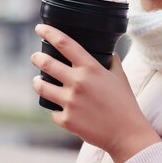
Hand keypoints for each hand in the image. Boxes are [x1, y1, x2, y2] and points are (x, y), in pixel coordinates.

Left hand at [31, 24, 160, 162]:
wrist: (126, 134)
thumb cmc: (125, 103)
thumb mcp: (120, 76)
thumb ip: (111, 61)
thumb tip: (107, 51)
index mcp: (91, 68)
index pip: (64, 43)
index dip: (49, 32)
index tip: (39, 28)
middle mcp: (77, 82)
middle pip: (46, 63)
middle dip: (37, 58)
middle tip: (35, 57)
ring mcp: (70, 102)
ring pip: (41, 87)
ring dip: (37, 82)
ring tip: (38, 81)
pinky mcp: (66, 120)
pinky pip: (52, 111)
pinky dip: (56, 109)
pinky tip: (60, 109)